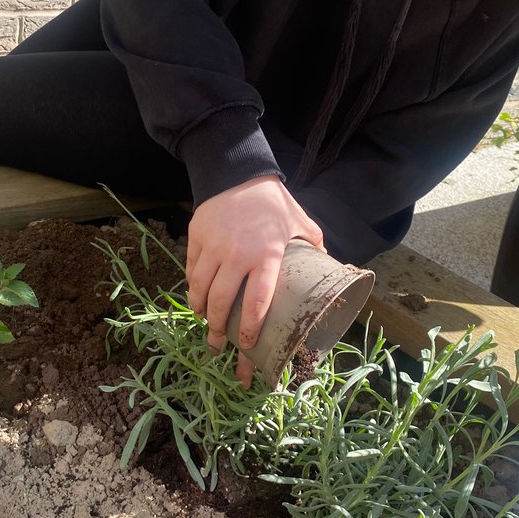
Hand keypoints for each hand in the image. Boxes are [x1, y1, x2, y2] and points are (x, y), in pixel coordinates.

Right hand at [186, 175, 323, 386]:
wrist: (239, 172)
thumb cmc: (272, 201)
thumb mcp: (300, 221)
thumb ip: (313, 244)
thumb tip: (327, 265)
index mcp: (265, 255)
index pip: (257, 301)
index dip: (250, 328)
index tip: (247, 345)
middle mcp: (236, 255)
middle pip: (222, 302)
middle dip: (217, 327)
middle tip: (217, 344)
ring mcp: (213, 247)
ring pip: (201, 288)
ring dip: (200, 309)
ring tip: (203, 320)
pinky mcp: (197, 237)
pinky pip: (191, 269)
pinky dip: (193, 286)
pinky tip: (196, 295)